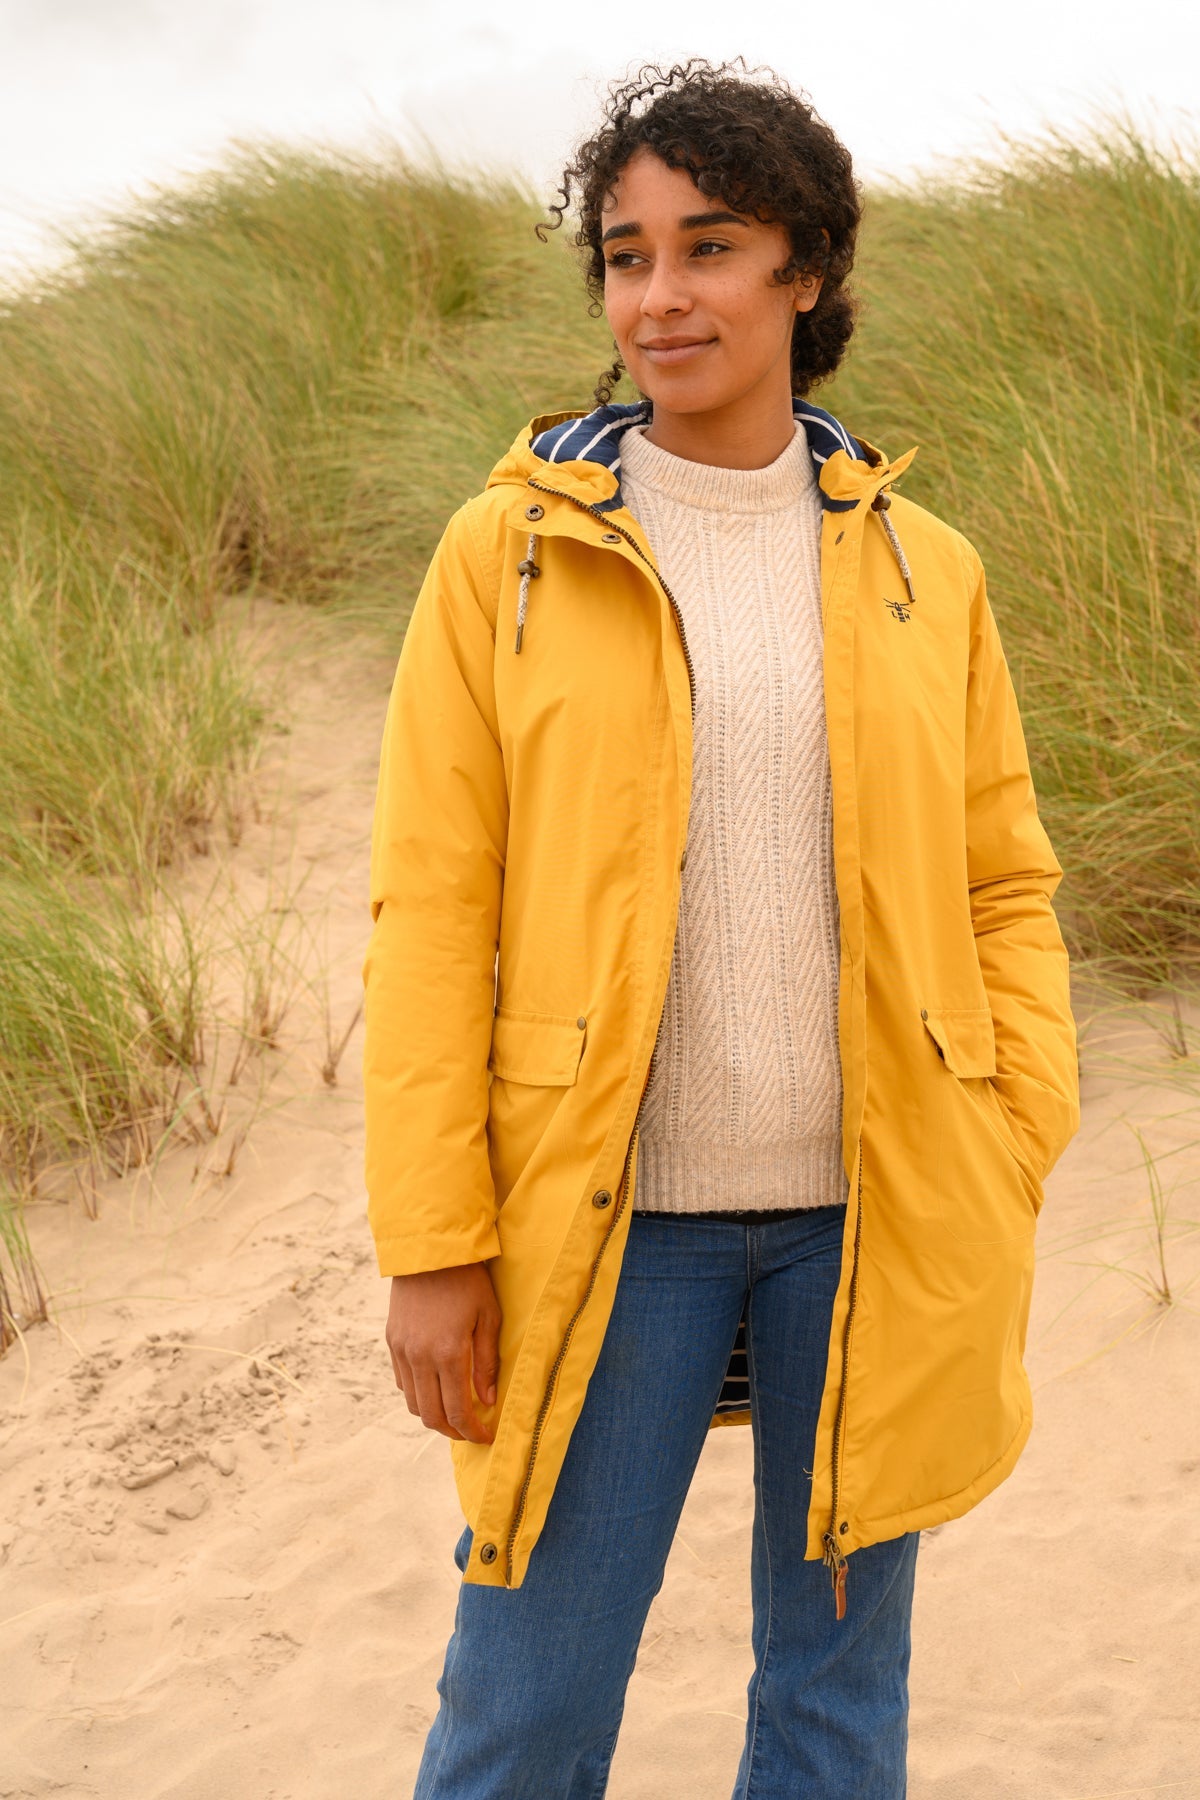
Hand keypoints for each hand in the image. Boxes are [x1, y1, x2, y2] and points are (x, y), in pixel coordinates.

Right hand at [386, 1263, 500, 1443]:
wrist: (429, 1249)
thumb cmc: (467, 1280)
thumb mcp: (488, 1317)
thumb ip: (487, 1362)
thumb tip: (487, 1401)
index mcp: (448, 1353)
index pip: (457, 1411)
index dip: (472, 1432)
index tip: (486, 1437)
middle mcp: (419, 1357)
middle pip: (431, 1415)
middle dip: (452, 1431)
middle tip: (470, 1432)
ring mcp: (401, 1350)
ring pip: (413, 1403)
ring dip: (433, 1415)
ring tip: (454, 1413)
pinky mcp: (392, 1341)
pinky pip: (402, 1381)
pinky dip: (418, 1394)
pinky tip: (435, 1387)